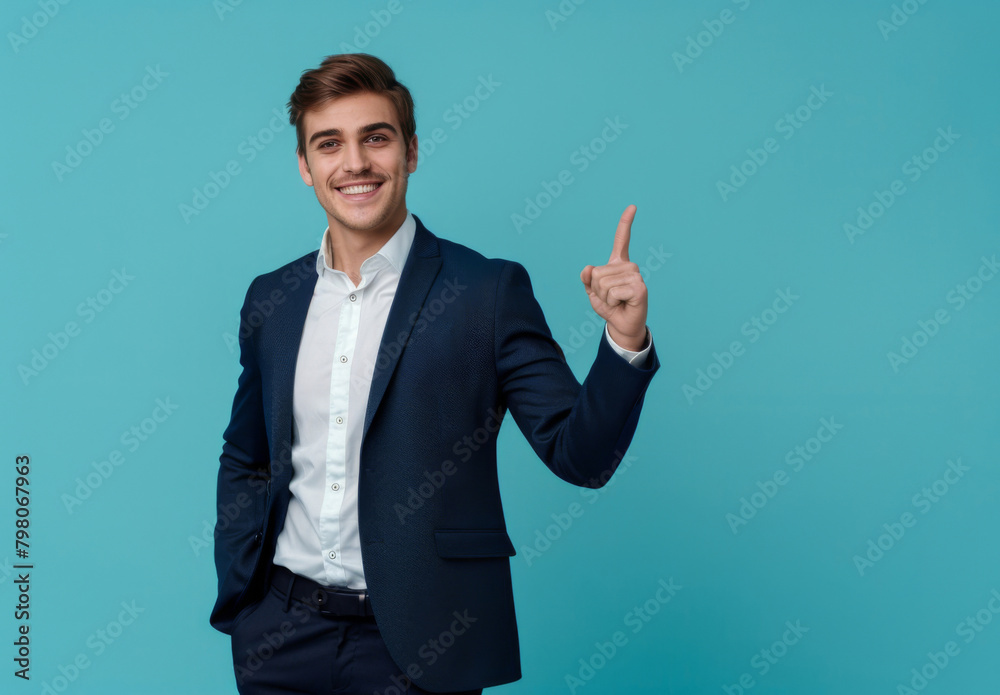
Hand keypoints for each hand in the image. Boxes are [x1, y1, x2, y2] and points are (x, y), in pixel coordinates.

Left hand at [580, 205, 648, 351]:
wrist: (621, 325)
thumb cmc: (609, 307)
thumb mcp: (592, 293)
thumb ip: (587, 279)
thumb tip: (588, 268)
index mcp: (618, 263)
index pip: (622, 239)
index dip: (626, 222)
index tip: (632, 206)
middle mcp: (629, 266)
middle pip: (597, 273)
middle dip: (597, 290)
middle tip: (610, 298)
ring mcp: (635, 276)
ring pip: (603, 283)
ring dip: (604, 297)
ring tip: (616, 301)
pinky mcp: (639, 288)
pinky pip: (612, 292)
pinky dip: (611, 302)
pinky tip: (622, 304)